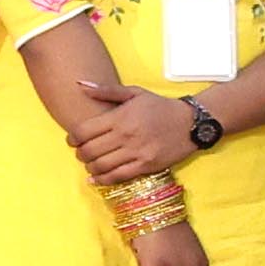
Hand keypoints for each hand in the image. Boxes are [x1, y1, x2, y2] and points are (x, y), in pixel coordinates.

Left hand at [66, 94, 186, 194]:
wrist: (192, 123)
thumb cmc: (160, 107)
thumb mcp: (135, 93)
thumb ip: (106, 91)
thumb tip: (79, 85)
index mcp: (120, 117)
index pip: (83, 132)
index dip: (72, 138)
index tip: (73, 140)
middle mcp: (126, 135)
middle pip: (89, 151)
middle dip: (80, 154)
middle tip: (82, 153)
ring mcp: (136, 152)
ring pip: (100, 166)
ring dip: (90, 167)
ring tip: (91, 163)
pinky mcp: (145, 165)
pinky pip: (117, 176)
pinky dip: (102, 179)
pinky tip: (97, 178)